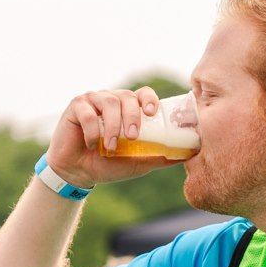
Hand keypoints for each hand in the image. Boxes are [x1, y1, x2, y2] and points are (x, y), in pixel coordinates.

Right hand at [45, 85, 181, 188]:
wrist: (79, 172)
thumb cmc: (110, 164)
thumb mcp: (139, 162)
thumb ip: (160, 156)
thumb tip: (188, 156)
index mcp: (129, 109)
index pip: (143, 94)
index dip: (149, 99)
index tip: (151, 113)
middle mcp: (113, 100)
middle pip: (127, 97)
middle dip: (132, 116)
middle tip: (133, 137)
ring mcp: (94, 101)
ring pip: (109, 102)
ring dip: (113, 126)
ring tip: (112, 147)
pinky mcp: (76, 107)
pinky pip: (87, 113)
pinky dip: (93, 131)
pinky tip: (93, 145)